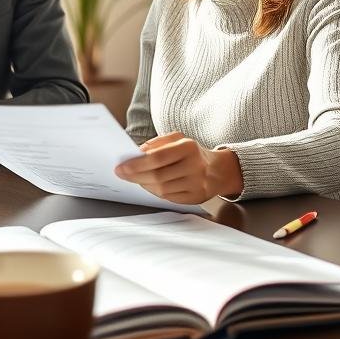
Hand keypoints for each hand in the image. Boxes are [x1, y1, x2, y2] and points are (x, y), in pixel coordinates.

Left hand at [114, 133, 243, 204]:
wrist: (218, 170)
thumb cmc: (192, 153)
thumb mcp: (177, 139)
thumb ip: (156, 144)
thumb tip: (136, 153)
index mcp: (188, 147)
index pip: (158, 157)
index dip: (137, 164)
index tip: (121, 167)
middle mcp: (195, 166)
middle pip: (158, 176)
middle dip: (135, 176)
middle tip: (122, 174)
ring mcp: (197, 184)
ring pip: (162, 190)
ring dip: (144, 184)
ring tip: (137, 178)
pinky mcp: (196, 198)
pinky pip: (169, 198)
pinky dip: (156, 192)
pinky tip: (151, 185)